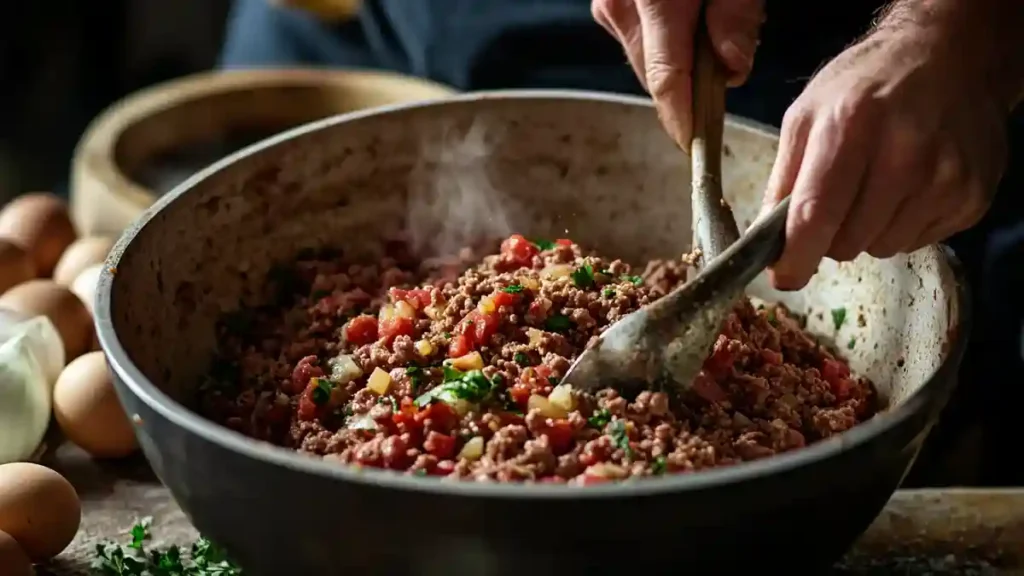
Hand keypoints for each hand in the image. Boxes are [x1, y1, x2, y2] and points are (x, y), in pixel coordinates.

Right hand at [592, 0, 765, 148]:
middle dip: (692, 86)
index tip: (699, 151)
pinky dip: (668, 40)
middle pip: (656, 76)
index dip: (683, 120)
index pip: (666, 79)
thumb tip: (732, 68)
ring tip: (712, 24)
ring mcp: (609, 5)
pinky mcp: (611, 3)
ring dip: (681, 62)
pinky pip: (641, 39)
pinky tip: (690, 16)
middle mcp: (620, 7)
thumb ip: (737, 11)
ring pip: (648, 61)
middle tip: (729, 64)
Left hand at [761, 25, 1007, 289]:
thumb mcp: (806, 115)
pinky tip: (908, 185)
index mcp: (851, 127)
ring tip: (876, 184)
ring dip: (868, 230)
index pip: (816, 214)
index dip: (796, 257)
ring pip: (882, 248)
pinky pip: (917, 242)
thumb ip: (783, 180)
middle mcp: (904, 154)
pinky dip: (902, 224)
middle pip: (847, 243)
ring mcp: (945, 178)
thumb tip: (766, 240)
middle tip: (838, 197)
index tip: (784, 277)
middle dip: (831, 233)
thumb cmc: (865, 84)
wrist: (948, 57)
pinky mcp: (971, 197)